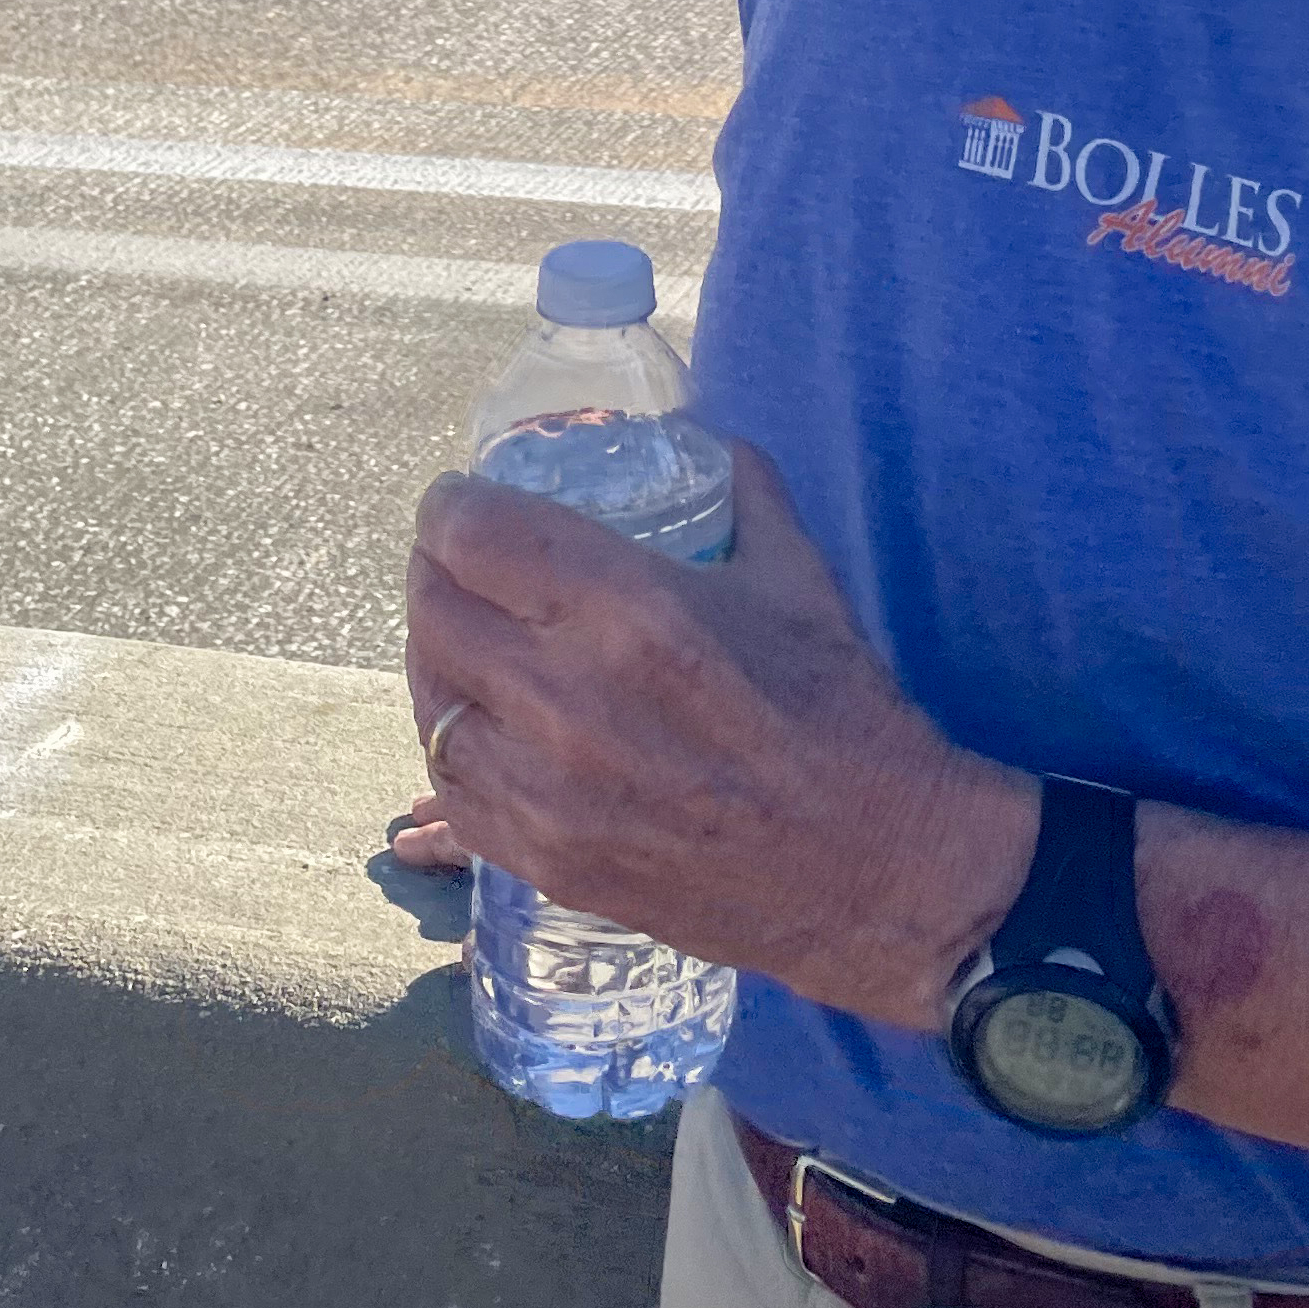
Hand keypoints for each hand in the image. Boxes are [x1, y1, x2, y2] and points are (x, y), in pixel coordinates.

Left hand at [403, 438, 1037, 1030]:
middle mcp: (568, 697)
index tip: (463, 501)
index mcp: (628, 608)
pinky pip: (453, 793)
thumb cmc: (841, 713)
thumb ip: (739, 487)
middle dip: (436, 570)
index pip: (472, 532)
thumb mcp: (796, 574)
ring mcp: (549, 792)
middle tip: (460, 562)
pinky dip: (454, 748)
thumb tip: (697, 435)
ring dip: (437, 660)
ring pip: (429, 705)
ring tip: (464, 641)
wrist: (879, 872)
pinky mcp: (548, 863)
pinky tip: (482, 727)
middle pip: (433, 609)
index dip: (452, 505)